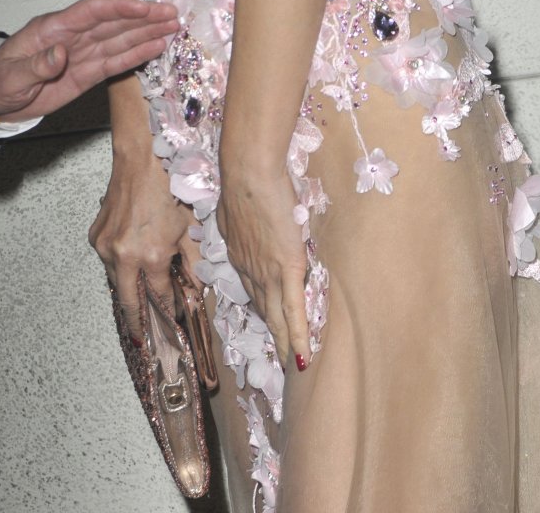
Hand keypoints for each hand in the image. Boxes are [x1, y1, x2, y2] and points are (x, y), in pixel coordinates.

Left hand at [0, 0, 177, 121]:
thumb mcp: (10, 77)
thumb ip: (36, 66)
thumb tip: (60, 55)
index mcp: (52, 28)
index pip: (90, 12)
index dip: (118, 8)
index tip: (143, 7)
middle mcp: (72, 37)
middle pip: (113, 22)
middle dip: (143, 17)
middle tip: (172, 13)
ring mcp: (81, 54)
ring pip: (119, 39)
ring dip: (146, 32)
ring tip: (173, 26)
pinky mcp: (86, 73)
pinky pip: (115, 61)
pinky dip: (136, 54)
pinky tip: (156, 47)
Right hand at [89, 144, 196, 338]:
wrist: (142, 159)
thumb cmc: (169, 185)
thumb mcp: (191, 227)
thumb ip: (195, 261)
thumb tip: (198, 286)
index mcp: (150, 256)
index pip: (160, 298)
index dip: (169, 311)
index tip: (174, 320)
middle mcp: (124, 256)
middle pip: (129, 302)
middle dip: (138, 322)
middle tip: (144, 339)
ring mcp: (106, 247)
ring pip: (116, 282)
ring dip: (128, 292)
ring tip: (139, 303)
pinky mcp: (96, 237)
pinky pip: (108, 262)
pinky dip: (119, 268)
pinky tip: (131, 267)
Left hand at [217, 158, 309, 369]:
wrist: (249, 172)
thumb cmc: (246, 180)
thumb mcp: (235, 208)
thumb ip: (242, 222)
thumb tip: (245, 222)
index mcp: (240, 256)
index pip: (253, 290)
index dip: (262, 309)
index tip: (268, 323)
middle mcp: (251, 271)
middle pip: (264, 311)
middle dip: (273, 337)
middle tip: (280, 359)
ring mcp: (269, 273)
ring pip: (278, 318)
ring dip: (285, 345)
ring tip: (292, 367)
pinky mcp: (287, 270)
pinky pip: (294, 311)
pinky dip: (299, 337)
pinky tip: (304, 357)